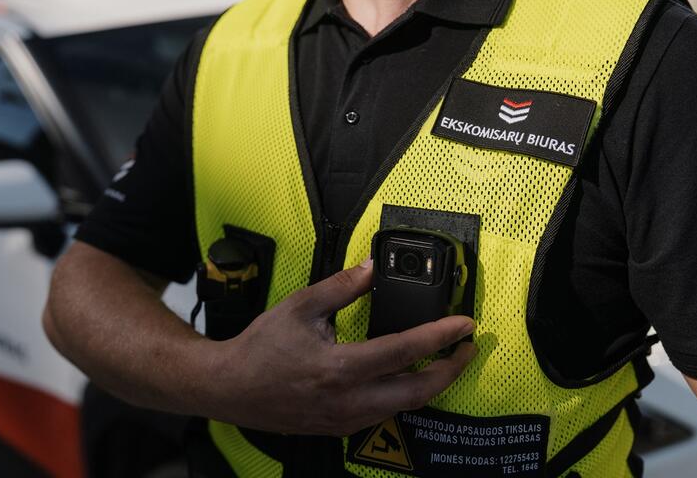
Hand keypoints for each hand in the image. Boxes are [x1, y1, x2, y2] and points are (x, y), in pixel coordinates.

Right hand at [203, 260, 476, 435]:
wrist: (230, 389)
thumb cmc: (260, 348)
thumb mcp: (300, 307)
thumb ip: (340, 287)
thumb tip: (371, 268)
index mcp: (340, 367)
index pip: (405, 352)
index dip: (440, 337)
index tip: (464, 324)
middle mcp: (348, 400)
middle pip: (418, 391)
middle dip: (451, 370)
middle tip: (466, 349)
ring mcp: (345, 419)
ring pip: (405, 407)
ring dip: (431, 385)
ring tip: (444, 361)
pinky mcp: (339, 427)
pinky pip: (384, 414)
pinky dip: (404, 396)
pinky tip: (407, 378)